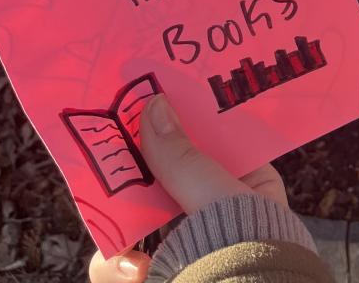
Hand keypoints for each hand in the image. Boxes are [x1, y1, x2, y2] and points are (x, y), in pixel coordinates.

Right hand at [88, 95, 286, 282]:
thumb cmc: (243, 250)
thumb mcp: (216, 195)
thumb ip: (182, 156)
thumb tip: (153, 106)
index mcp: (250, 187)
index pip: (214, 139)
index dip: (184, 117)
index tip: (154, 93)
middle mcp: (219, 213)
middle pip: (168, 173)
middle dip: (140, 160)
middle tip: (112, 135)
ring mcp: (186, 246)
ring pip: (137, 215)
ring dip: (119, 212)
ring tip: (107, 204)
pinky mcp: (157, 274)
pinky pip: (121, 260)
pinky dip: (117, 264)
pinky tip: (134, 270)